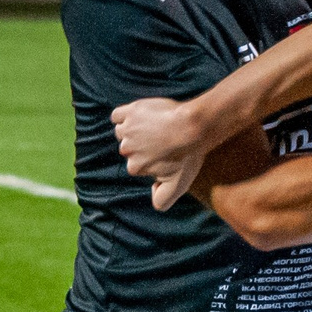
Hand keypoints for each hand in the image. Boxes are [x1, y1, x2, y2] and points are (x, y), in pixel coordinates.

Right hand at [112, 96, 211, 210]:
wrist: (194, 127)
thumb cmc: (188, 156)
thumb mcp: (178, 185)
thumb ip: (162, 200)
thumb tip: (151, 194)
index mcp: (135, 167)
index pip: (136, 164)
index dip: (150, 159)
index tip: (165, 153)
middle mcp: (127, 150)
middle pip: (128, 148)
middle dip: (141, 145)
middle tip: (162, 139)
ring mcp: (128, 130)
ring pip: (123, 132)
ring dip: (133, 130)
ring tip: (154, 128)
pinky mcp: (131, 112)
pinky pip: (117, 116)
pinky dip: (123, 116)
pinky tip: (136, 117)